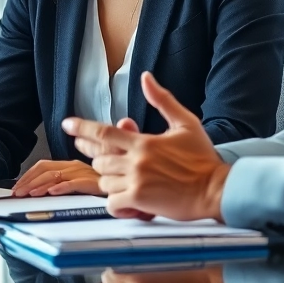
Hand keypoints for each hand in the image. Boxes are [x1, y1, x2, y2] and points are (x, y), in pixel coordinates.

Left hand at [11, 159, 104, 196]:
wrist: (126, 184)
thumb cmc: (103, 187)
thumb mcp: (80, 183)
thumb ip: (64, 184)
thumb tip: (44, 192)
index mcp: (70, 165)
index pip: (43, 165)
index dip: (28, 175)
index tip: (18, 186)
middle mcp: (75, 166)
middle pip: (46, 170)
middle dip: (29, 181)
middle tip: (18, 192)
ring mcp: (83, 173)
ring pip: (56, 176)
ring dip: (40, 186)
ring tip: (29, 194)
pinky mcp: (92, 182)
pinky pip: (74, 184)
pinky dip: (61, 188)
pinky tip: (52, 193)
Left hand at [64, 72, 228, 220]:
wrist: (217, 189)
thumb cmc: (202, 158)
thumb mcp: (185, 123)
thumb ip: (162, 101)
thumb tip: (146, 78)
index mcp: (144, 142)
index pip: (104, 133)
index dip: (82, 128)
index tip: (66, 125)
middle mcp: (136, 161)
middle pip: (100, 160)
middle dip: (99, 161)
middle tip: (103, 162)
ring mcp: (136, 181)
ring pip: (104, 182)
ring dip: (111, 183)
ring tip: (125, 183)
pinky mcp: (140, 201)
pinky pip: (112, 204)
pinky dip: (116, 204)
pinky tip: (128, 202)